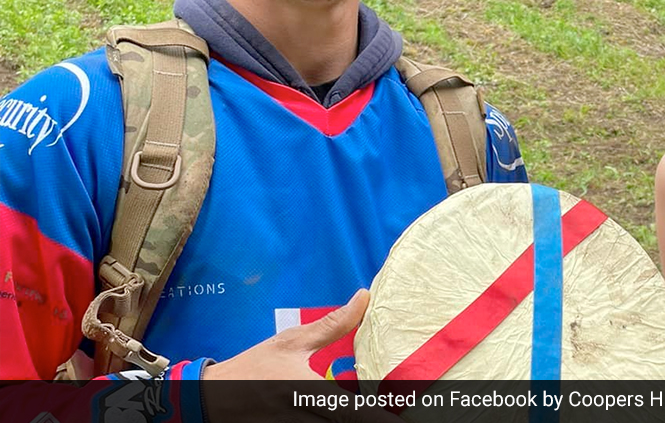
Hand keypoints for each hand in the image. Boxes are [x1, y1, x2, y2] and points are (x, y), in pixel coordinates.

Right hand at [202, 290, 397, 420]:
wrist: (210, 399)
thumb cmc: (252, 368)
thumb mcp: (292, 342)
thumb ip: (333, 325)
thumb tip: (364, 298)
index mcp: (316, 395)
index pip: (363, 414)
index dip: (388, 418)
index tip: (412, 417)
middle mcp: (311, 418)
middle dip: (375, 417)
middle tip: (403, 411)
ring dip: (355, 416)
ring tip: (376, 408)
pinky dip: (334, 422)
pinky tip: (340, 411)